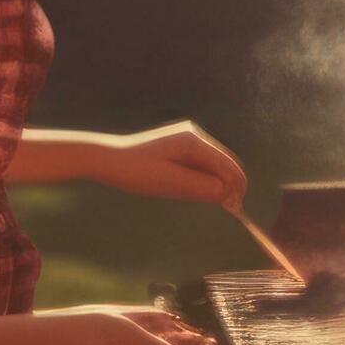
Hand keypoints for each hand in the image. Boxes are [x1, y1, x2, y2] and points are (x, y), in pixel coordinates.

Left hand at [94, 122, 246, 205]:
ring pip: (214, 164)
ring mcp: (186, 140)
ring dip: (218, 182)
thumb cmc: (136, 172)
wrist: (107, 160)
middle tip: (231, 208)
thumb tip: (228, 194)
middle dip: (230, 184)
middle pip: (224, 162)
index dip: (236, 185)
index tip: (237, 208)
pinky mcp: (179, 148)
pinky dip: (206, 179)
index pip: (227, 164)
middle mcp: (194, 135)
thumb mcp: (170, 183)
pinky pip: (201, 164)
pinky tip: (202, 192)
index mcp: (193, 141)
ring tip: (219, 203)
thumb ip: (201, 188)